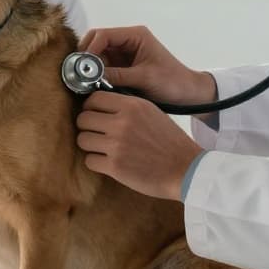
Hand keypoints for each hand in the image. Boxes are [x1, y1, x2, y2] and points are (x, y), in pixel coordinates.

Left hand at [76, 91, 203, 201]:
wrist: (186, 169)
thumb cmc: (170, 142)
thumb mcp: (151, 112)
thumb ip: (127, 107)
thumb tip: (100, 105)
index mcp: (132, 105)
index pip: (94, 99)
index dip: (91, 108)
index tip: (95, 115)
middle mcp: (121, 122)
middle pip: (83, 119)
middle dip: (88, 127)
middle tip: (98, 134)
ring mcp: (116, 144)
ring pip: (82, 140)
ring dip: (90, 145)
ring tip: (104, 149)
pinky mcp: (114, 166)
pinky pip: (89, 160)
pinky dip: (97, 162)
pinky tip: (109, 162)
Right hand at [79, 26, 215, 105]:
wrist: (188, 94)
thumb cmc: (172, 82)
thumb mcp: (144, 78)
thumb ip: (117, 75)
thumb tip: (90, 78)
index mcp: (135, 35)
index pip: (103, 35)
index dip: (89, 48)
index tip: (82, 66)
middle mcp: (127, 41)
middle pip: (96, 42)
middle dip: (86, 57)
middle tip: (79, 75)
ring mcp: (124, 54)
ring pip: (97, 56)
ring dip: (90, 68)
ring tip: (86, 84)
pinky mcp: (123, 66)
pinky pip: (103, 67)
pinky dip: (96, 75)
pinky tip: (93, 87)